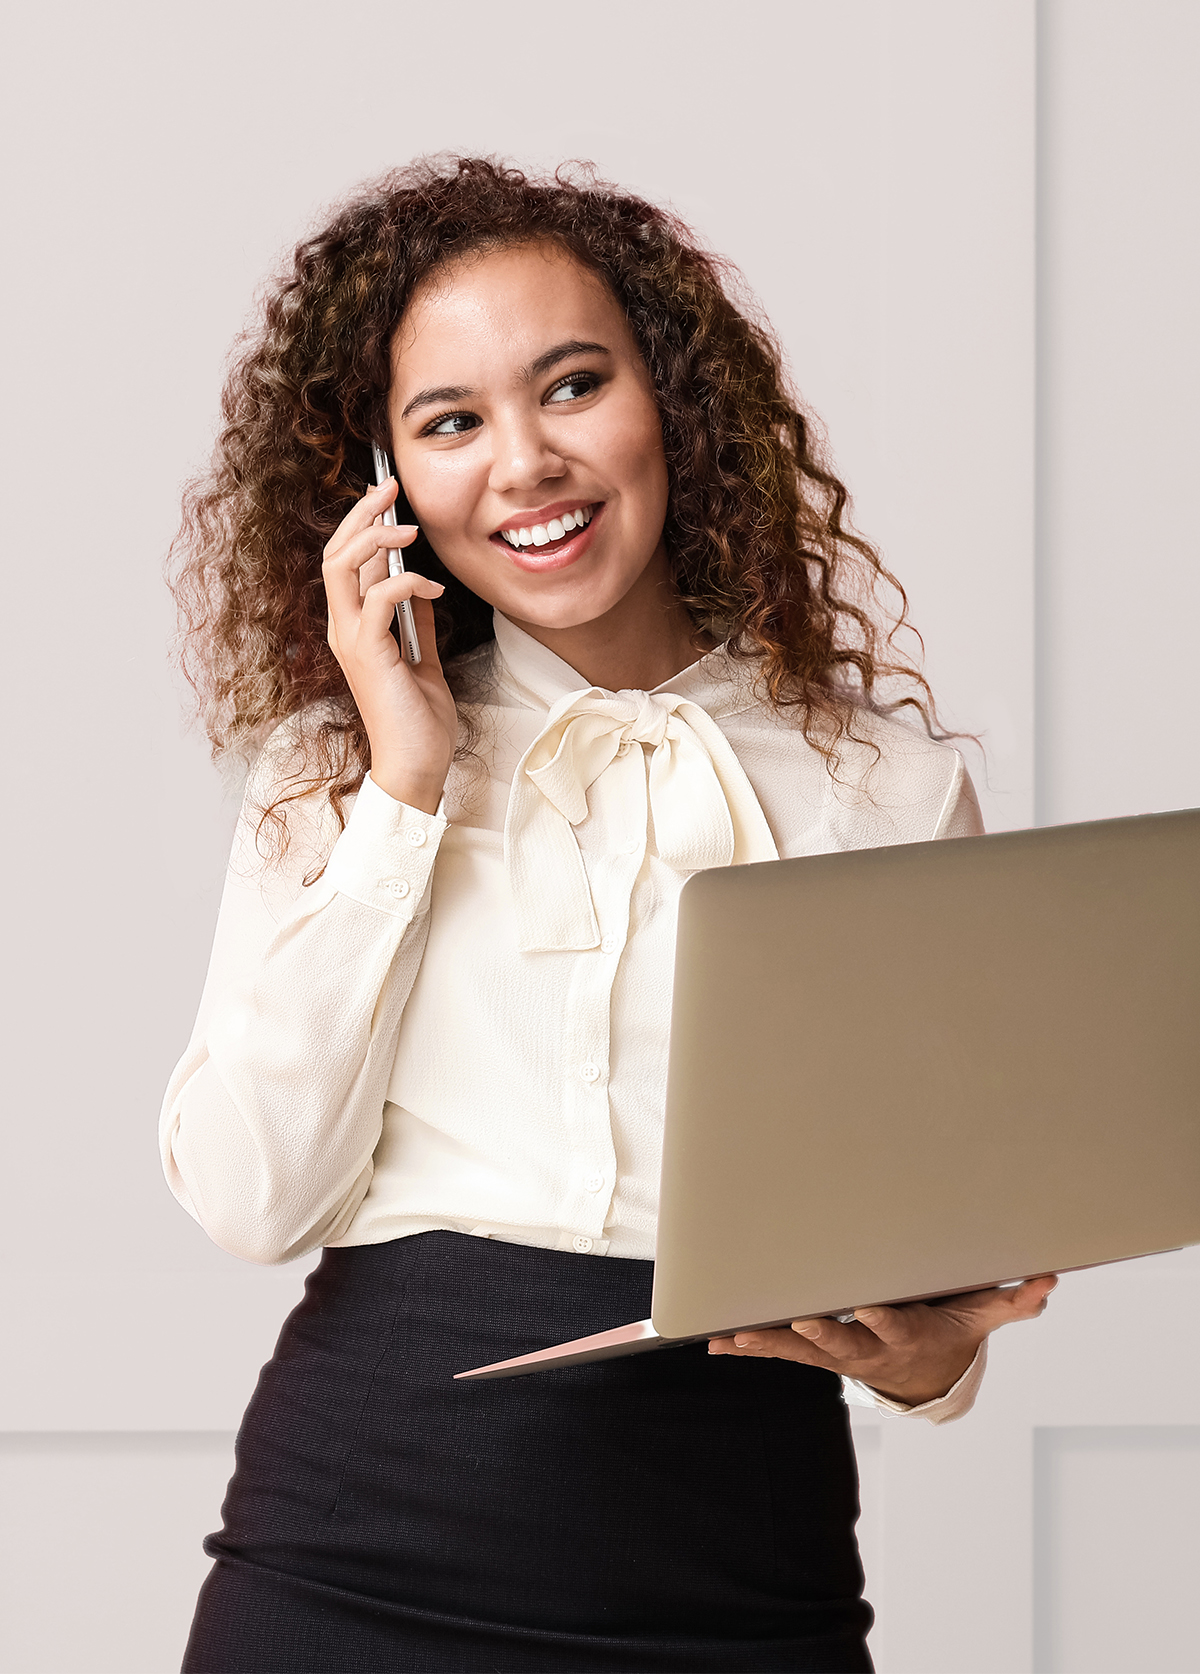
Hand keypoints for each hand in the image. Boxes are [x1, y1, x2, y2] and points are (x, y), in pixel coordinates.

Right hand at [322, 479, 457, 812]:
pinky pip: (377, 598)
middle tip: (389, 486)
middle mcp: (343, 628)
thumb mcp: (424, 659)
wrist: (417, 765)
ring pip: (341, 566)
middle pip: (334, 552)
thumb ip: (416, 622)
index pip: (347, 561)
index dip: (363, 523)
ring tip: (408, 528)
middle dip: (361, 513)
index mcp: (354, 627)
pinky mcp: (368, 653)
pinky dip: (406, 582)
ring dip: (375, 537)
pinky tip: (432, 587)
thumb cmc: (420, 721)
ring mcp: (351, 640)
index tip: (388, 497)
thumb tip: (420, 588)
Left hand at [707, 1275, 1056, 1405]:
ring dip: (769, 1342)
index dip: (881, 1317)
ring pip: (799, 1349)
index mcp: (907, 1332)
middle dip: (822, 1333)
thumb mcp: (979, 1315)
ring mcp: (835, 1352)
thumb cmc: (946, 1327)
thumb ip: (1009, 1300)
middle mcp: (867, 1346)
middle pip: (842, 1341)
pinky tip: (718, 1342)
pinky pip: (777, 1350)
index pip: (893, 1324)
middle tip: (801, 1322)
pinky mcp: (812, 1351)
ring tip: (737, 1336)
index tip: (868, 1306)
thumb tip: (1048, 1281)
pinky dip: (748, 1345)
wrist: (921, 1372)